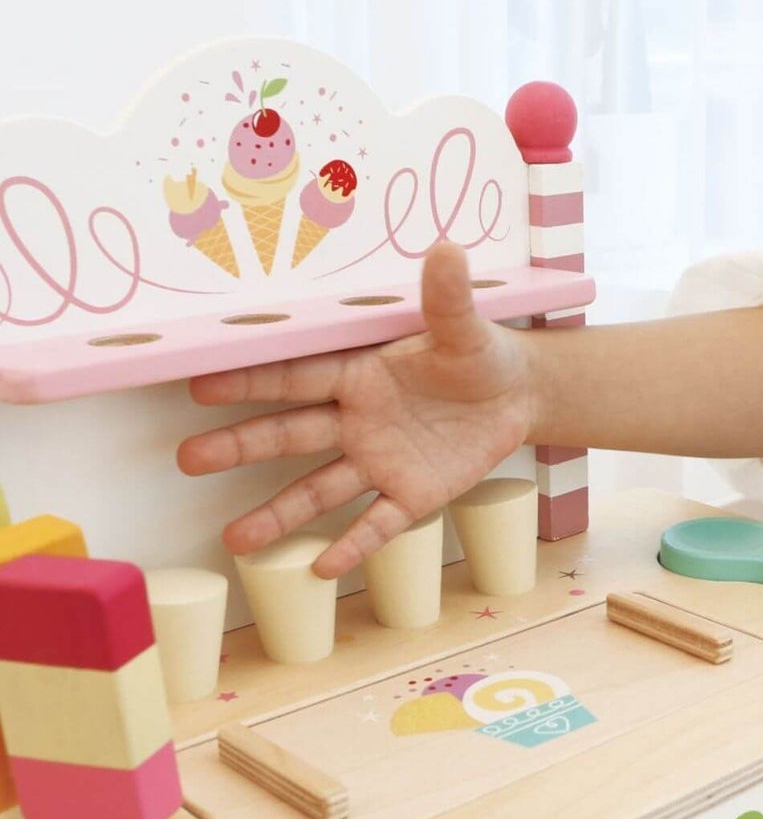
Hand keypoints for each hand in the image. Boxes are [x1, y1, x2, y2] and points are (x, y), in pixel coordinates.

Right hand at [176, 242, 534, 578]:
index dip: (251, 382)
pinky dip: (353, 545)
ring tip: (236, 541)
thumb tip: (447, 249)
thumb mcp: (465, 329)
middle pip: (290, 435)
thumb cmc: (479, 354)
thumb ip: (447, 298)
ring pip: (320, 489)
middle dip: (241, 446)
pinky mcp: (413, 494)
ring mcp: (381, 461)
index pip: (297, 378)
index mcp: (360, 375)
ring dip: (279, 514)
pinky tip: (320, 569)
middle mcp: (358, 421)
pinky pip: (378, 523)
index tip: (200, 384)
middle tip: (188, 458)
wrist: (518, 395)